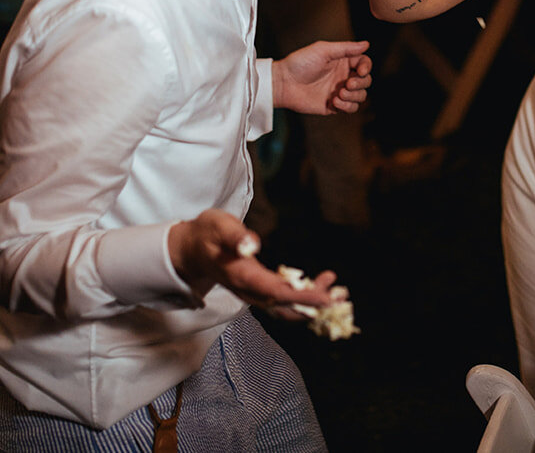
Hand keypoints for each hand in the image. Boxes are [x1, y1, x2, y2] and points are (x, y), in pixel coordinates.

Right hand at [168, 209, 339, 318]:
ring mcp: (253, 294)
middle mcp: (248, 290)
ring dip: (314, 305)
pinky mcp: (258, 291)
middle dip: (316, 305)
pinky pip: (283, 303)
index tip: (326, 297)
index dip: (303, 297)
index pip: (276, 292)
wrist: (190, 250)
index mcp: (241, 275)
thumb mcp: (217, 225)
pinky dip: (305, 300)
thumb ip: (235, 235)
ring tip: (340, 293)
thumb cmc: (206, 234)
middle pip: (285, 306)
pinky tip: (322, 286)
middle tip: (343, 297)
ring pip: (286, 308)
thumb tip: (251, 244)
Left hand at [273, 40, 371, 115]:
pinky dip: (347, 106)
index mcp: (343, 61)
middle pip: (366, 81)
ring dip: (354, 95)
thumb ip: (346, 48)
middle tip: (347, 83)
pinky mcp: (334, 105)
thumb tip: (366, 44)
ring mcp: (340, 91)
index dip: (366, 67)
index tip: (360, 71)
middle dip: (360, 83)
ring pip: (361, 96)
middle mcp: (343, 76)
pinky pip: (351, 108)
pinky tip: (334, 101)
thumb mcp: (323, 50)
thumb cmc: (300, 63)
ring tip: (339, 93)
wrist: (284, 83)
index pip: (364, 63)